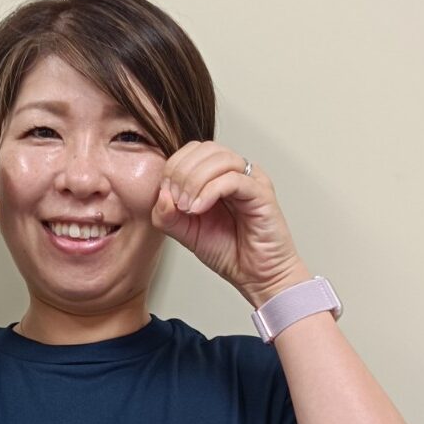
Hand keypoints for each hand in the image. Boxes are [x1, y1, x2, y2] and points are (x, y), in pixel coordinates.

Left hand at [151, 141, 310, 307]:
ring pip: (219, 159)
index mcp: (217, 176)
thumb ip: (167, 215)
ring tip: (187, 207)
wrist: (256, 276)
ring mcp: (251, 180)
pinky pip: (233, 179)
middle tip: (176, 201)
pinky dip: (210, 192)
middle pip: (204, 148)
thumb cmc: (229, 251)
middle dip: (181, 172)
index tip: (166, 196)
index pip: (192, 151)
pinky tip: (199, 209)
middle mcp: (236, 172)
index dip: (173, 167)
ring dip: (194, 181)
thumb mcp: (186, 233)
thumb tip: (161, 194)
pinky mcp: (262, 193)